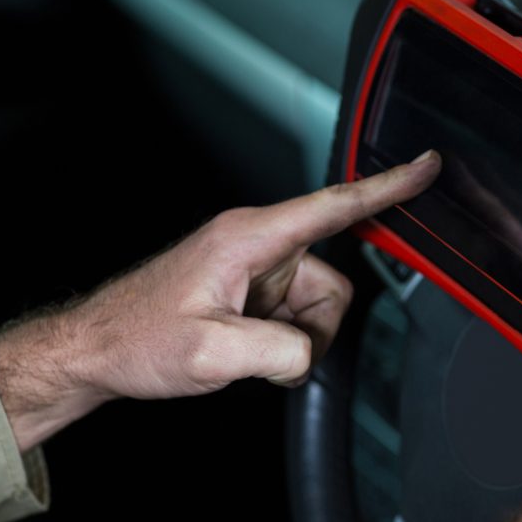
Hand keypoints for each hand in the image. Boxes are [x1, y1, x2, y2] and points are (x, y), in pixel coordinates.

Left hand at [0, 151, 440, 451]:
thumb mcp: (208, 355)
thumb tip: (308, 352)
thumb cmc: (136, 338)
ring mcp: (255, 268)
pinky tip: (245, 351)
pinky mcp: (251, 289)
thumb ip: (277, 351)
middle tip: (264, 353)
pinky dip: (282, 342)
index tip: (425, 167)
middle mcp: (256, 244)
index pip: (334, 206)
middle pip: (333, 283)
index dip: (387, 188)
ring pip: (317, 306)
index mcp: (248, 238)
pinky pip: (296, 316)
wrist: (96, 350)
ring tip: (244, 353)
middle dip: (312, 329)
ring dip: (294, 340)